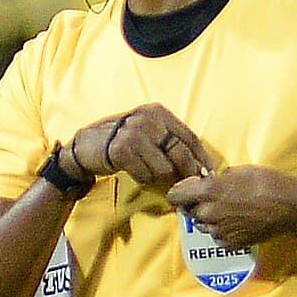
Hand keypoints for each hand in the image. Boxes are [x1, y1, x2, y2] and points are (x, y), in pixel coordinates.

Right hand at [67, 105, 215, 191]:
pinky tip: (133, 170)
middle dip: (186, 172)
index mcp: (158, 112)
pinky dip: (143, 178)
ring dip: (158, 175)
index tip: (208, 174)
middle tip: (184, 184)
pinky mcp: (122, 150)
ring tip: (145, 168)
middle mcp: (148, 119)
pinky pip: (146, 175)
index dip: (202, 158)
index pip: (189, 136)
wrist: (87, 145)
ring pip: (164, 168)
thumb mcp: (149, 131)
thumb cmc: (124, 140)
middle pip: (180, 153)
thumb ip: (172, 142)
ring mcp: (134, 133)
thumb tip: (201, 166)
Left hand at [165, 166, 296, 251]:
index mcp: (208, 192)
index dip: (180, 191)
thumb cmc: (267, 183)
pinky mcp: (232, 244)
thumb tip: (209, 182)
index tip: (189, 189)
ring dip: (209, 219)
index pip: (175, 196)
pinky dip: (223, 231)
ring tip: (228, 210)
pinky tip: (237, 222)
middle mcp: (209, 214)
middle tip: (214, 198)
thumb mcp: (239, 171)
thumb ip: (217, 179)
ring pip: (203, 226)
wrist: (291, 207)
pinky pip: (218, 238)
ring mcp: (220, 231)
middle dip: (197, 205)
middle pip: (189, 212)